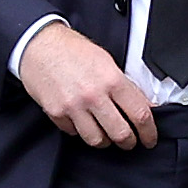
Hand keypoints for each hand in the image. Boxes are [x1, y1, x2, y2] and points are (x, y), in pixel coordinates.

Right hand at [17, 23, 156, 149]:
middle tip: (130, 141)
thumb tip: (142, 105)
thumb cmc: (72, 50)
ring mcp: (74, 106)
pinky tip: (82, 121)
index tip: (149, 138)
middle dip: (129, 142)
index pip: (140, 114)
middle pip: (121, 134)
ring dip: (105, 140)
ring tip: (106, 133)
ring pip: (97, 140)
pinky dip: (81, 131)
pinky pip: (75, 133)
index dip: (149, 132)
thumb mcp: (106, 61)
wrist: (38, 45)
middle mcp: (94, 95)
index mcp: (112, 79)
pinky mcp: (57, 113)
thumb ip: (125, 85)